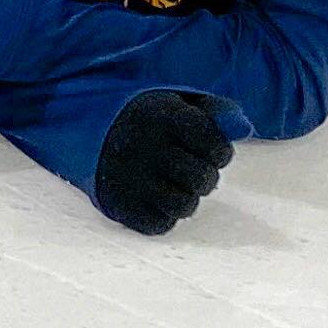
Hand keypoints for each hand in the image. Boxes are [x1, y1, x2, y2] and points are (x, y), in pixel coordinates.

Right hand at [93, 89, 238, 235]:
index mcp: (159, 116)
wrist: (83, 130)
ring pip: (184, 205)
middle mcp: (142, 146)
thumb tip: (244, 128)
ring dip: (188, 198)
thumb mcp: (174, 103)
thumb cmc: (146, 120)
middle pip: (202, 178)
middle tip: (192, 169)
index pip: (212, 141)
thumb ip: (214, 111)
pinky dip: (164, 215)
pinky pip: (160, 224)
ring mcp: (128, 178)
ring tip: (177, 185)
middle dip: (205, 176)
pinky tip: (156, 198)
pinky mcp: (118, 204)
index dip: (220, 151)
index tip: (212, 150)